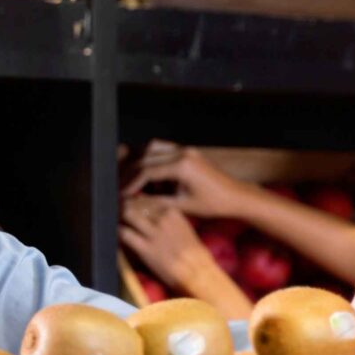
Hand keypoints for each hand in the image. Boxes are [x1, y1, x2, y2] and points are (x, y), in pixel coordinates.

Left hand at [119, 195, 213, 286]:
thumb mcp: (185, 229)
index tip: (133, 203)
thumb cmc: (194, 254)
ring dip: (121, 216)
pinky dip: (119, 231)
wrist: (197, 273)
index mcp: (174, 213)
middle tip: (120, 209)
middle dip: (128, 206)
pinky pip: (125, 234)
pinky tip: (117, 232)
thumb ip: (170, 221)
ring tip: (116, 218)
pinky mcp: (145, 248)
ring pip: (130, 215)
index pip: (150, 200)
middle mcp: (163, 219)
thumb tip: (156, 217)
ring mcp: (153, 233)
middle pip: (138, 205)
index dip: (139, 201)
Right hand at [123, 143, 248, 218]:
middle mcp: (183, 153)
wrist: (235, 196)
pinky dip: (151, 159)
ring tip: (129, 178)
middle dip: (130, 171)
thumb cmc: (212, 204)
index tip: (120, 194)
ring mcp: (186, 149)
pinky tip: (146, 174)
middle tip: (119, 185)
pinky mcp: (188, 151)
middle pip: (145, 156)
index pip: (146, 171)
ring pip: (152, 147)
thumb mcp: (181, 206)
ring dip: (138, 161)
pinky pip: (163, 149)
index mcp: (182, 166)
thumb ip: (155, 201)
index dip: (130, 183)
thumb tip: (132, 202)